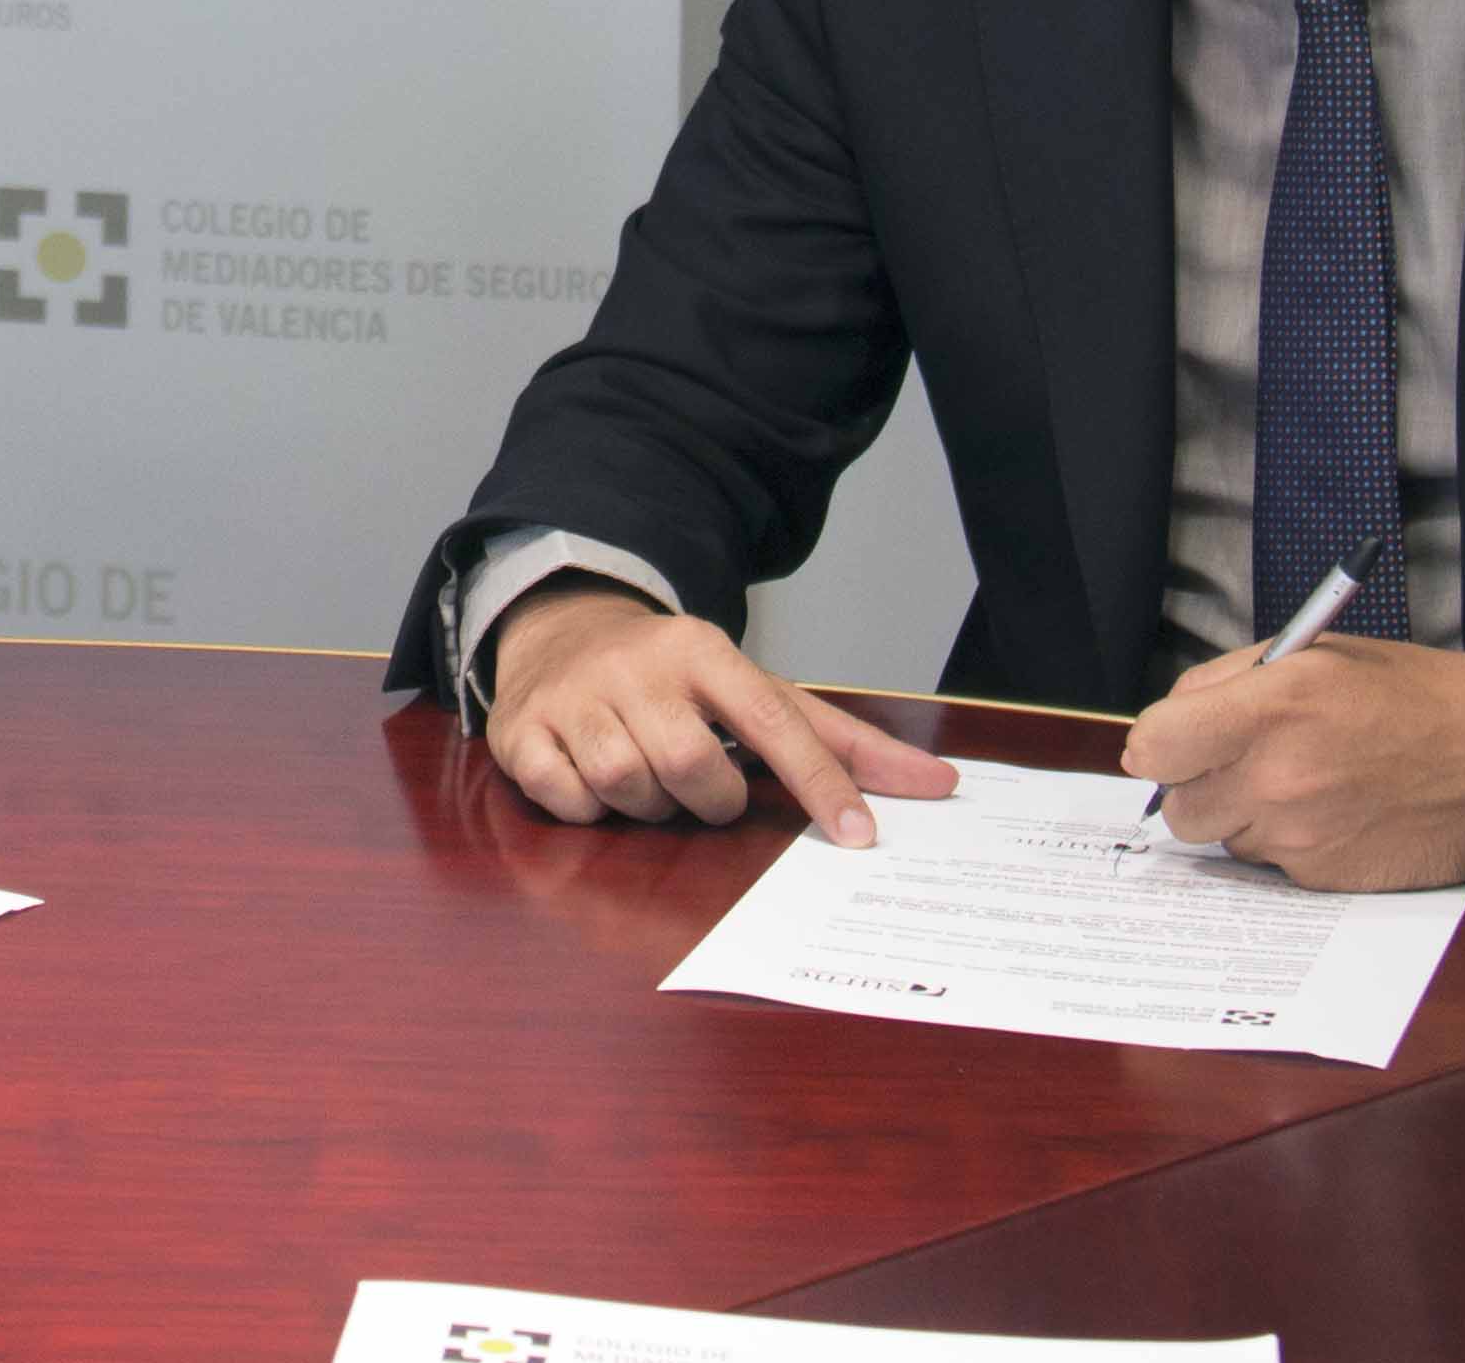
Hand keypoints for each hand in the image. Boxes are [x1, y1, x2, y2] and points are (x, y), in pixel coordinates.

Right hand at [483, 583, 956, 846]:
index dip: (820, 783)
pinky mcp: (522, 730)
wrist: (559, 627)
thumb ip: (842, 743)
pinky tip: (594, 781)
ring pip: (629, 787)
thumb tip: (942, 785)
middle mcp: (638, 667)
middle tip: (703, 787)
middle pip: (695, 768)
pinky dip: (588, 809)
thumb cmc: (675, 678)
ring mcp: (575, 697)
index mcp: (704, 651)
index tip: (860, 837)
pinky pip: (568, 800)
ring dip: (649, 806)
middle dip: (710, 800)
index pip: (776, 721)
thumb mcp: (755, 689)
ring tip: (648, 778)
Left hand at [1119, 639, 1464, 888]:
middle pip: (1179, 807)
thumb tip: (1169, 724)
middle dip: (1200, 786)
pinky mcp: (1327, 879)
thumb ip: (1228, 684)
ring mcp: (1304, 835)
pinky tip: (1337, 814)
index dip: (1159, 745)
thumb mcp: (1313, 654)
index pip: (1154, 746)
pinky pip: (1272, 866)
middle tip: (1243, 764)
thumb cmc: (1411, 694)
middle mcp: (1281, 775)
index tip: (1173, 744)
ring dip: (1246, 817)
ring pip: (1225, 840)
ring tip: (1306, 783)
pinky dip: (1290, 845)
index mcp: (1274, 703)